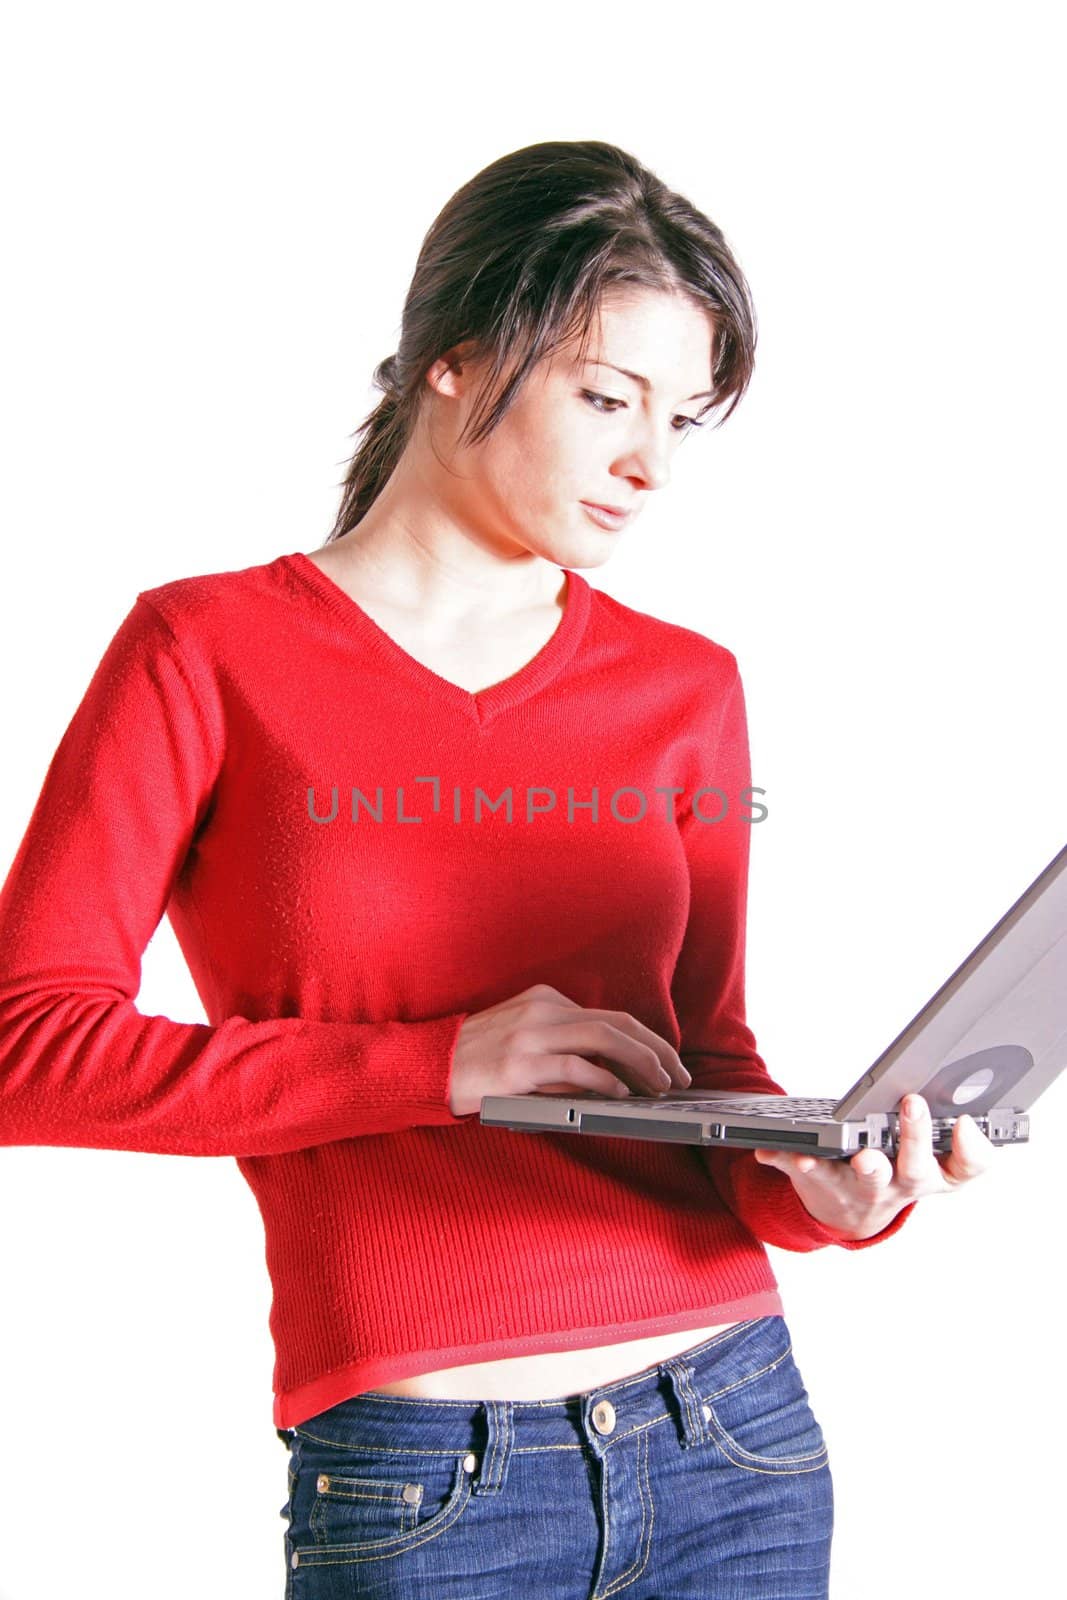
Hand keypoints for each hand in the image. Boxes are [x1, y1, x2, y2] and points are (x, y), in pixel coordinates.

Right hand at [448, 983, 691, 1117]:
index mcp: (544, 999)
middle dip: (657, 1049)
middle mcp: (542, 1010)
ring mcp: (531, 1035)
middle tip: (679, 1075)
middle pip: (617, 1022)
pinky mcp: (520, 1064)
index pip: (609, 1016)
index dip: (645, 1040)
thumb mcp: (523, 1039)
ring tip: (660, 1086)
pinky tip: (621, 1094)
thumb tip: (615, 1074)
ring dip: (642, 1063)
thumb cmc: (477, 1060)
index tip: (665, 1061)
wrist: (428, 1067)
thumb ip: (563, 1046)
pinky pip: (576, 1067)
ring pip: (605, 1038)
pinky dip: (606, 1080)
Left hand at [752, 1093, 996, 1239]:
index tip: (965, 1122)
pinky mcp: (819, 1182)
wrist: (851, 1218)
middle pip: (912, 1167)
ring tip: (830, 1151)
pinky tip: (771, 1150)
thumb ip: (966, 1151)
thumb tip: (971, 1125)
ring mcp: (858, 1187)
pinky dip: (785, 1158)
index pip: (963, 1168)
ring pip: (854, 1177)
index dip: (970, 1148)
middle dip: (914, 1137)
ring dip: (847, 1162)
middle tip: (912, 1106)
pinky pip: (799, 1170)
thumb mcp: (940, 1169)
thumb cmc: (896, 1176)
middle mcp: (898, 1184)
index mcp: (931, 1175)